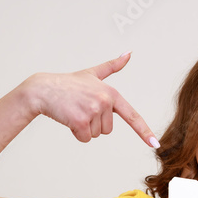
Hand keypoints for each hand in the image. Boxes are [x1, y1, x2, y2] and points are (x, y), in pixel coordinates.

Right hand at [25, 52, 157, 145]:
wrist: (43, 89)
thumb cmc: (67, 83)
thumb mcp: (92, 74)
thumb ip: (112, 66)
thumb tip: (128, 53)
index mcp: (111, 93)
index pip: (132, 115)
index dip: (144, 131)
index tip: (154, 143)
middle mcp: (105, 101)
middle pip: (107, 130)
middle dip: (93, 123)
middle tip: (80, 108)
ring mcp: (93, 111)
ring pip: (95, 135)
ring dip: (84, 127)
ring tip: (73, 110)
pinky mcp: (80, 121)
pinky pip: (84, 138)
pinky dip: (75, 133)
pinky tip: (68, 118)